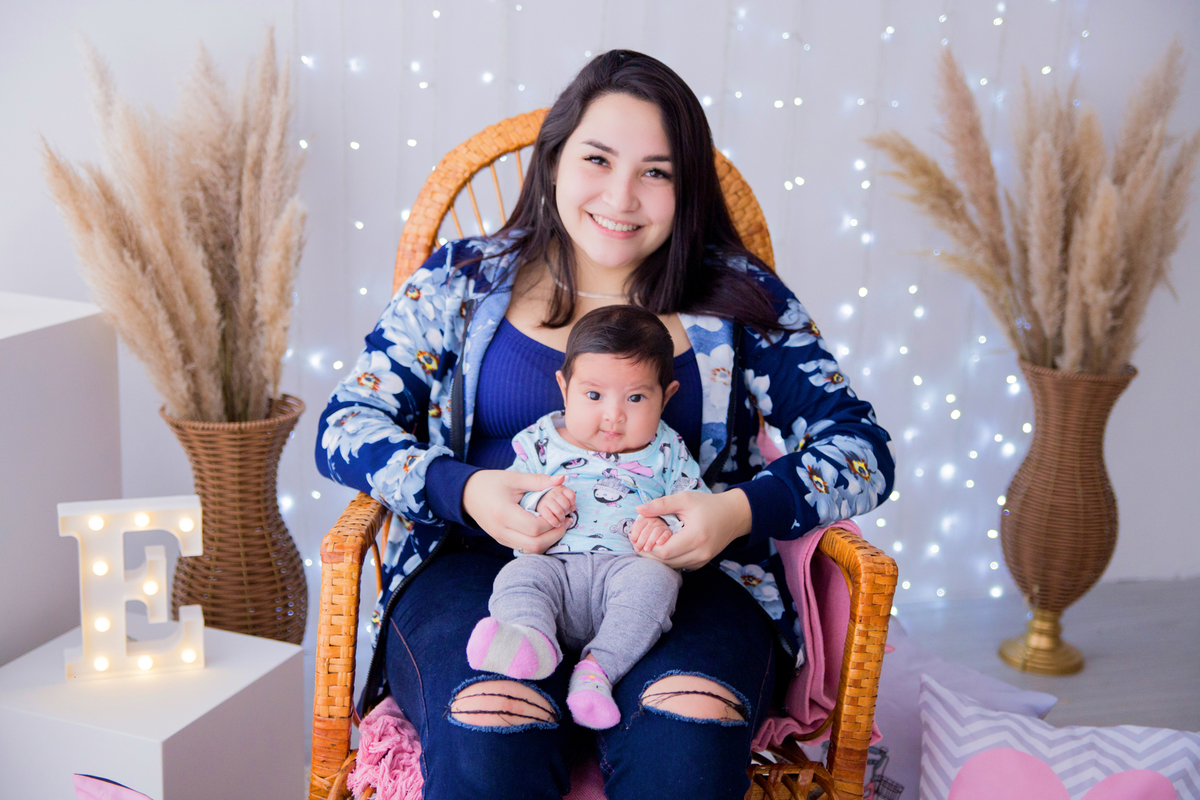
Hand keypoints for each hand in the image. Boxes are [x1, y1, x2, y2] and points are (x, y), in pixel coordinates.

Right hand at [463, 470, 568, 553]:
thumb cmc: (490, 483)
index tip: (562, 512)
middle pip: (535, 545)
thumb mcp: (514, 478)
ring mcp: (501, 539)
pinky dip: (538, 542)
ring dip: (548, 541)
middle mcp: (501, 531)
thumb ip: (538, 480)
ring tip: (558, 526)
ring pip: (530, 551)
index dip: (552, 522)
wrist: (466, 494)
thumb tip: (562, 479)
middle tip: (566, 522)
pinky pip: (524, 549)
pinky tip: (545, 530)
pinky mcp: (502, 541)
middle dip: (555, 535)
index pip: (534, 528)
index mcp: (504, 514)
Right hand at [535, 485, 576, 527]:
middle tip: (564, 514)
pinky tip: (557, 524)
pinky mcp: (541, 508)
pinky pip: (550, 517)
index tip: (570, 506)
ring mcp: (547, 499)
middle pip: (566, 505)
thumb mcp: (564, 497)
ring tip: (561, 521)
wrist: (540, 501)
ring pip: (559, 511)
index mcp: (561, 489)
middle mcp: (553, 492)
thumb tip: (573, 508)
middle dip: (567, 512)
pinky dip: (555, 522)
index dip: (572, 503)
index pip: (571, 495)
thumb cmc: (556, 501)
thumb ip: (571, 501)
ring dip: (562, 519)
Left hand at [629, 516, 671, 552]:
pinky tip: (659, 543)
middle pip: (646, 531)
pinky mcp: (668, 531)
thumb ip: (634, 534)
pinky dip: (662, 538)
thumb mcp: (639, 531)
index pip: (638, 526)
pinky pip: (666, 534)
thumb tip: (630, 537)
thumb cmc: (646, 533)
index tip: (633, 542)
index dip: (634, 535)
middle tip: (638, 549)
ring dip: (650, 541)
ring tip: (647, 549)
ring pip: (656, 532)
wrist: (659, 529)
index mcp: (644, 519)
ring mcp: (661, 525)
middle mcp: (653, 520)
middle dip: (641, 541)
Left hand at [634, 489, 751, 569]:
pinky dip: (669, 558)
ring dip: (657, 557)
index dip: (648, 546)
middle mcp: (700, 553)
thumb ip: (661, 505)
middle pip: (666, 561)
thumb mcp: (684, 499)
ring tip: (648, 543)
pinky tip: (662, 546)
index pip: (664, 551)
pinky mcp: (701, 563)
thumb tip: (639, 510)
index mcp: (695, 537)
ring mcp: (702, 560)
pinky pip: (679, 565)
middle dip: (649, 552)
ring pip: (671, 566)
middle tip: (637, 541)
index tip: (638, 536)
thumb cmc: (708, 505)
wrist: (733, 515)